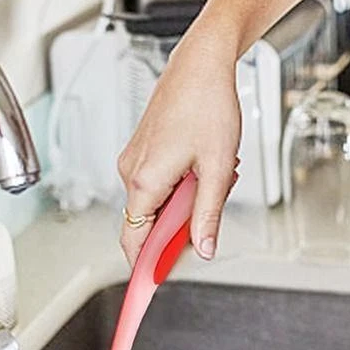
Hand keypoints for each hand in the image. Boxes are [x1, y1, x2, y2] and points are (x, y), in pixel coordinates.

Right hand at [117, 32, 240, 266]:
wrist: (201, 64)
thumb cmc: (207, 105)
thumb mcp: (218, 169)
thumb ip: (207, 215)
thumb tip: (202, 249)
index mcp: (144, 181)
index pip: (134, 241)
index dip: (145, 267)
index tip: (153, 285)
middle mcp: (131, 172)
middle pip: (145, 224)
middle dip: (177, 227)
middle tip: (207, 213)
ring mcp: (133, 160)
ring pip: (153, 202)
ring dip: (182, 202)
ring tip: (211, 175)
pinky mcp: (141, 150)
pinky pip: (154, 183)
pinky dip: (178, 185)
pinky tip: (201, 165)